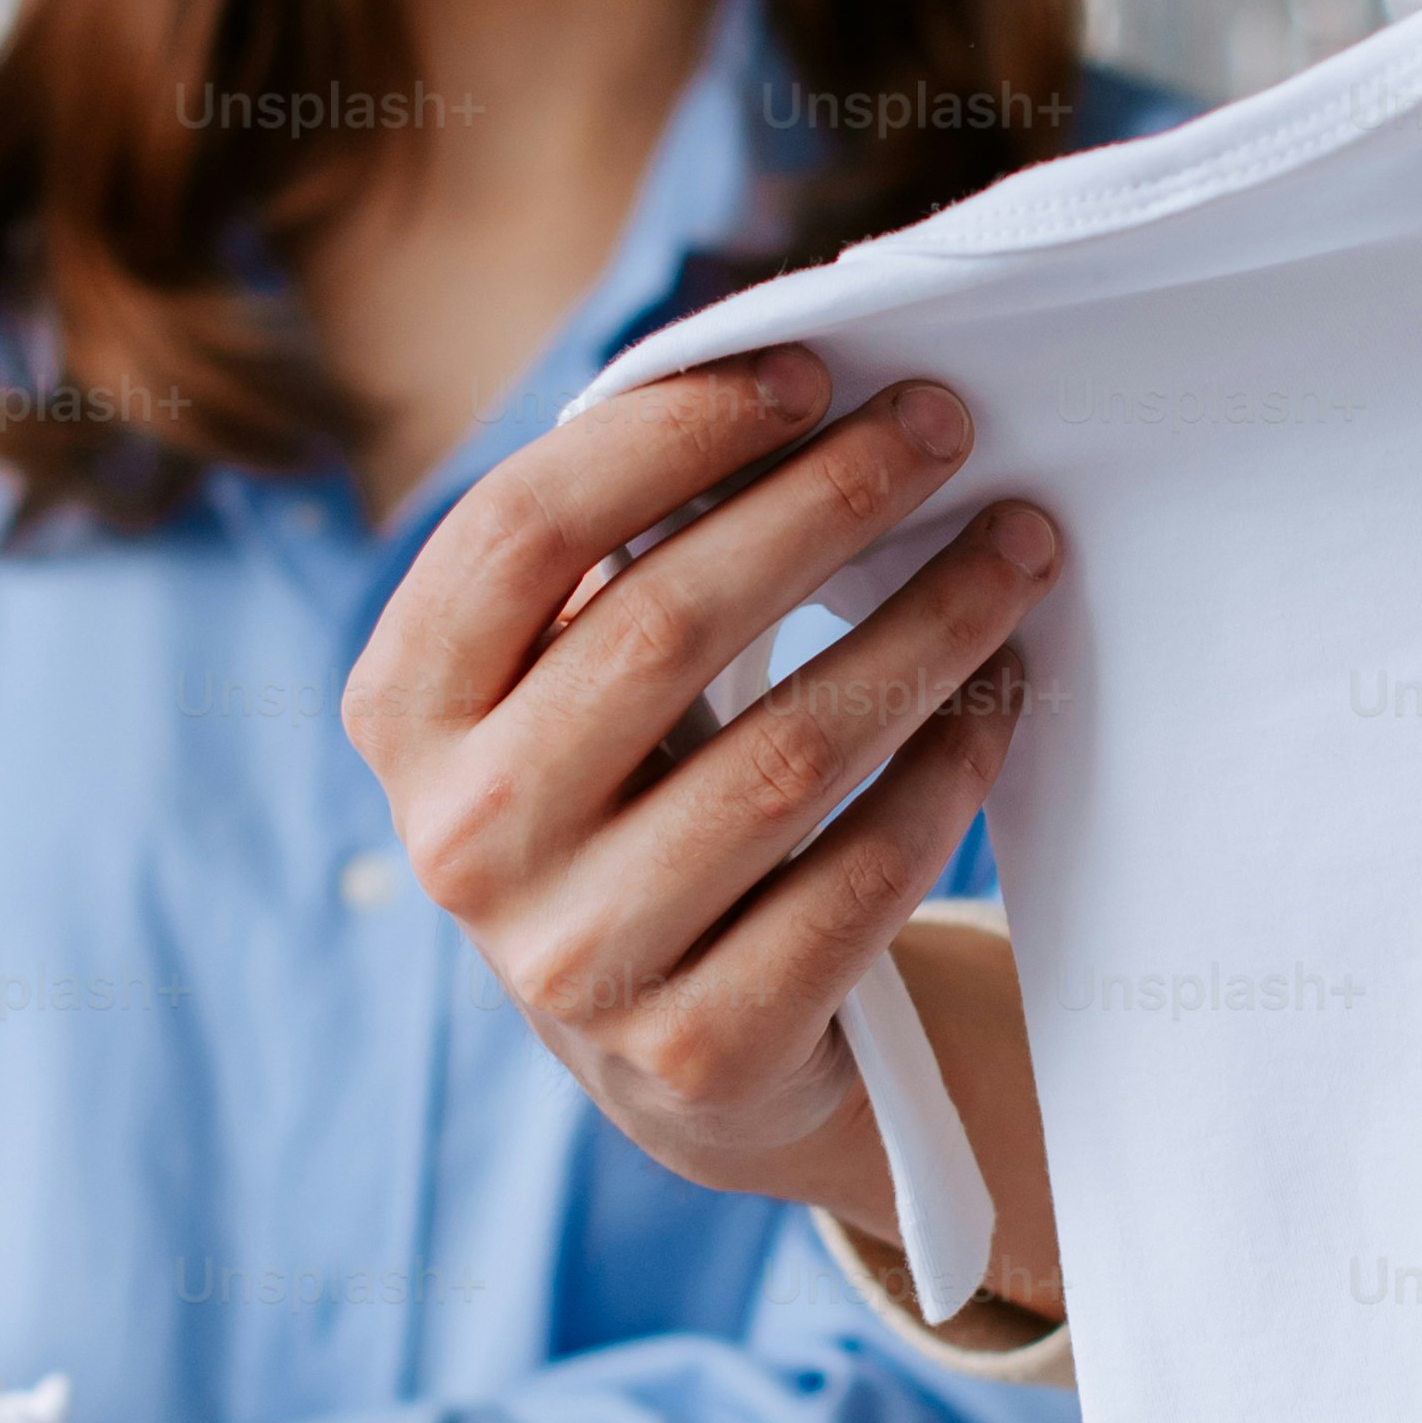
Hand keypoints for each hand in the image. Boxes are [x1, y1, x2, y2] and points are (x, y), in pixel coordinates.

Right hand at [344, 343, 1074, 1309]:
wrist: (675, 1050)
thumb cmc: (634, 797)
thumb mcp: (563, 686)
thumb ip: (611, 556)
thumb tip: (786, 383)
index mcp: (405, 715)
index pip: (521, 530)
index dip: (668, 433)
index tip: (807, 372)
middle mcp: (466, 840)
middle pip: (663, 625)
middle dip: (826, 502)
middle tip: (942, 427)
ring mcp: (576, 959)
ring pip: (787, 756)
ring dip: (925, 630)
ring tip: (1017, 549)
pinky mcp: (700, 1050)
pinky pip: (858, 883)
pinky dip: (945, 775)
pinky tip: (996, 699)